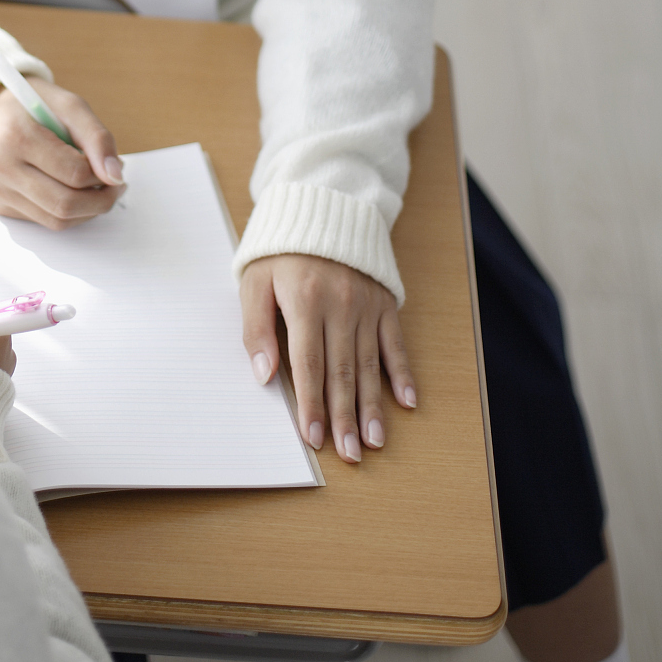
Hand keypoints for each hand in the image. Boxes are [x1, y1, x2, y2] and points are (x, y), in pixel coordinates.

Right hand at [0, 81, 123, 229]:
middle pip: (65, 204)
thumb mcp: (68, 105)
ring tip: (99, 189)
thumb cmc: (31, 106)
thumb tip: (116, 175)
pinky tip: (73, 192)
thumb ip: (97, 137)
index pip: (73, 172)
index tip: (116, 166)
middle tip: (116, 185)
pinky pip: (42, 220)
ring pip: (56, 220)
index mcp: (16, 135)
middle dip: (101, 200)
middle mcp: (0, 167)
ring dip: (88, 210)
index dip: (104, 174)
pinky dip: (67, 212)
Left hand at [239, 252, 415, 462]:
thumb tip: (263, 375)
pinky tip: (407, 402)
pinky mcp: (385, 302)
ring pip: (369, 364)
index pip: (308, 364)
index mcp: (304, 300)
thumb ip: (255, 328)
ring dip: (372, 406)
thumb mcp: (254, 280)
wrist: (324, 207)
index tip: (313, 438)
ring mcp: (367, 305)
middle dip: (345, 416)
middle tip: (349, 454)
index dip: (311, 403)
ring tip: (374, 441)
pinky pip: (395, 343)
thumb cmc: (281, 250)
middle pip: (342, 371)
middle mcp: (340, 305)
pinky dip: (403, 373)